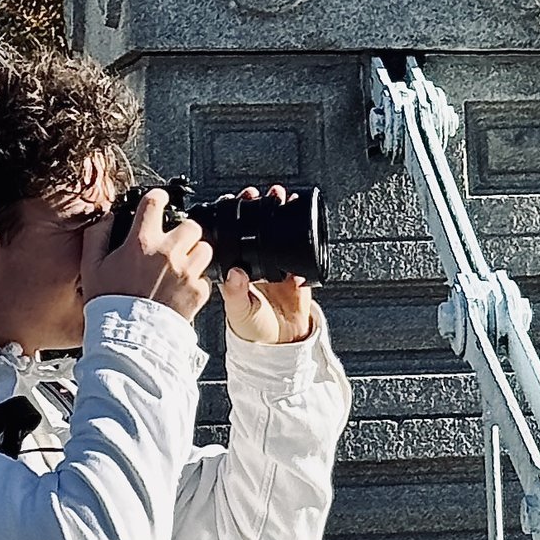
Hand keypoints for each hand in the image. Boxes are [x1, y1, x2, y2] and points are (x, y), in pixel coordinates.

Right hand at [85, 186, 211, 320]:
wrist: (127, 338)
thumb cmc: (108, 304)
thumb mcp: (91, 266)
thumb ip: (97, 235)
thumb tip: (106, 216)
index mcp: (141, 243)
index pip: (154, 203)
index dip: (158, 197)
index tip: (160, 200)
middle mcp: (167, 253)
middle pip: (191, 226)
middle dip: (184, 232)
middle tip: (175, 242)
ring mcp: (186, 272)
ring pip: (205, 249)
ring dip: (195, 254)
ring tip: (181, 265)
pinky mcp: (198, 292)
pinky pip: (206, 278)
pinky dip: (197, 282)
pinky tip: (182, 288)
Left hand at [219, 190, 315, 344]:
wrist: (281, 346)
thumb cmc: (253, 330)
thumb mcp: (238, 311)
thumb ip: (235, 293)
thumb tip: (234, 272)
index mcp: (239, 268)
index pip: (235, 236)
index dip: (236, 216)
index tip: (237, 200)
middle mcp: (258, 263)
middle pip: (259, 228)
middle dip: (262, 208)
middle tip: (262, 194)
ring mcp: (279, 266)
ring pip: (280, 234)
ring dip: (283, 216)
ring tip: (284, 200)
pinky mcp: (299, 274)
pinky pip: (303, 253)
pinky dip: (305, 243)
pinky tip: (302, 232)